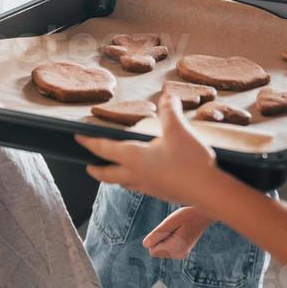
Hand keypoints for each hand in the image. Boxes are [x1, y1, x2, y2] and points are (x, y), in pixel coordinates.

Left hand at [75, 93, 219, 206]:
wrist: (208, 191)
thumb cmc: (190, 161)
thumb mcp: (178, 130)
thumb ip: (170, 110)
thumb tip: (167, 93)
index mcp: (134, 157)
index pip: (104, 149)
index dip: (89, 143)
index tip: (78, 138)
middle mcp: (136, 175)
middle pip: (108, 175)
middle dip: (96, 170)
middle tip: (89, 166)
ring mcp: (148, 187)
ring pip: (123, 183)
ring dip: (115, 177)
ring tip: (114, 171)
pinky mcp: (161, 194)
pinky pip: (139, 188)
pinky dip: (133, 182)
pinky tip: (143, 178)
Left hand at [142, 206, 211, 258]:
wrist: (203, 215)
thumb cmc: (187, 215)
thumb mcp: (170, 221)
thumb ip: (158, 234)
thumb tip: (145, 245)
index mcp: (176, 249)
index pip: (153, 251)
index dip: (156, 238)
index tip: (168, 229)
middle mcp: (179, 255)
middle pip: (156, 251)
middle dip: (159, 239)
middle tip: (173, 229)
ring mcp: (181, 254)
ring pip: (160, 250)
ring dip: (164, 239)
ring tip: (177, 230)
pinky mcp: (181, 252)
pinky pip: (165, 248)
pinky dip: (168, 240)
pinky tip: (178, 232)